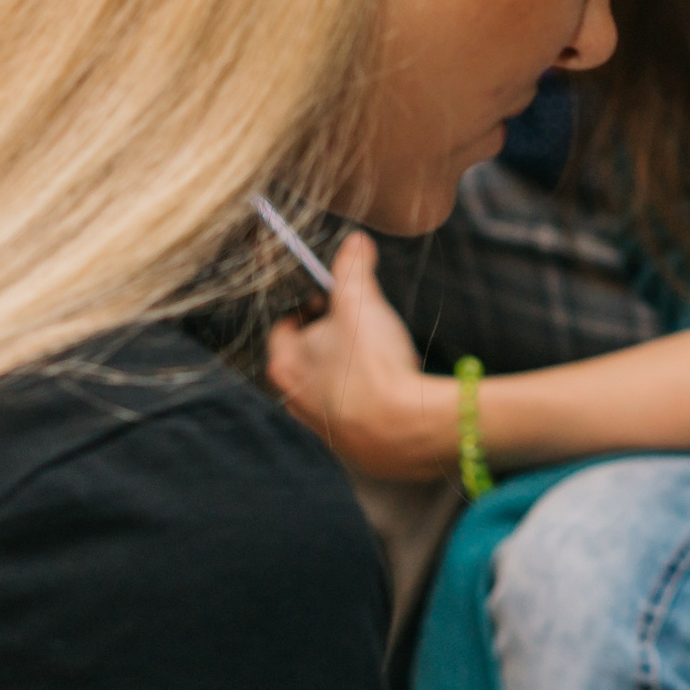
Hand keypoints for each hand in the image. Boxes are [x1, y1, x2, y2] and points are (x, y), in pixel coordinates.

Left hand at [266, 231, 455, 480]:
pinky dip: (370, 401)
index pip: (283, 328)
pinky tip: (395, 391)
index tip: (330, 299)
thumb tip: (356, 242)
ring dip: (349, 373)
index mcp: (286, 364)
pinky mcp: (355, 447)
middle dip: (330, 341)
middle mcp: (296, 400)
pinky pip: (356, 416)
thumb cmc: (372, 365)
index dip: (307, 308)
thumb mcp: (361, 301)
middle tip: (359, 326)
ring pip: (330, 389)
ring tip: (381, 359)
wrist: (406, 429)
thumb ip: (354, 267)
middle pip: (306, 360)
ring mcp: (324, 427)